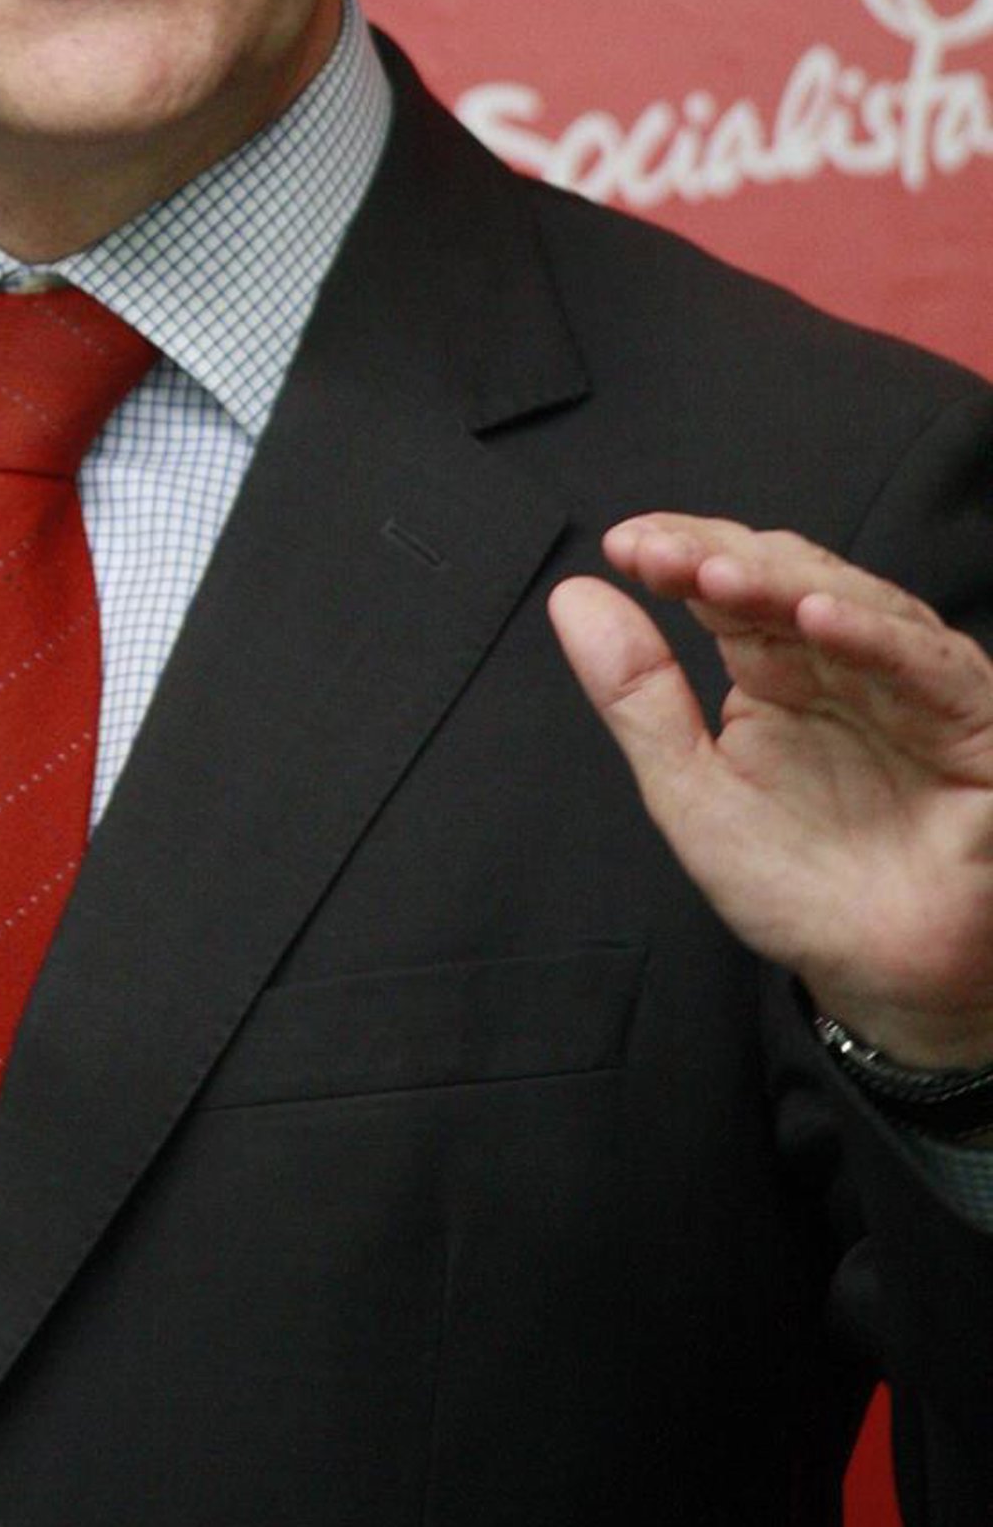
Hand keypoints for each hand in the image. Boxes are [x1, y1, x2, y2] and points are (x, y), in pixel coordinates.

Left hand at [550, 515, 992, 1069]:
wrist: (886, 979)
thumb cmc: (798, 886)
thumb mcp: (693, 790)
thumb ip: (638, 697)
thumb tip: (574, 597)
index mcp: (777, 667)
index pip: (727, 583)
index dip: (679, 555)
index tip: (624, 547)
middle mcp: (845, 660)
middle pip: (786, 577)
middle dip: (720, 558)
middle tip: (659, 553)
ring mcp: (912, 683)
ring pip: (854, 606)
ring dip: (784, 584)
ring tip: (717, 575)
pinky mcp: (973, 722)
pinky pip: (927, 668)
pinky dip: (874, 639)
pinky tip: (816, 619)